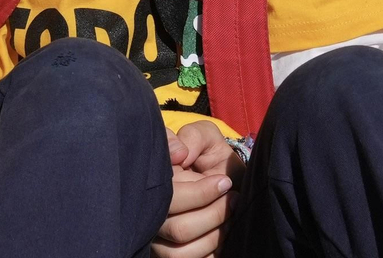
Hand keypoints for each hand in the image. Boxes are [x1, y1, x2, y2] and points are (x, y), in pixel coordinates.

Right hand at [153, 121, 241, 257]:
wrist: (221, 178)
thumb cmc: (208, 157)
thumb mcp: (205, 136)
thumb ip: (193, 137)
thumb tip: (179, 154)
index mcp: (152, 184)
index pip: (171, 199)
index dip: (201, 193)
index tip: (225, 182)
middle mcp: (149, 216)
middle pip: (178, 230)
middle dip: (214, 214)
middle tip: (233, 198)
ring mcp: (157, 240)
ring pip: (180, 254)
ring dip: (214, 236)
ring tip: (231, 215)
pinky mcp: (171, 255)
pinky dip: (210, 253)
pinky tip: (223, 235)